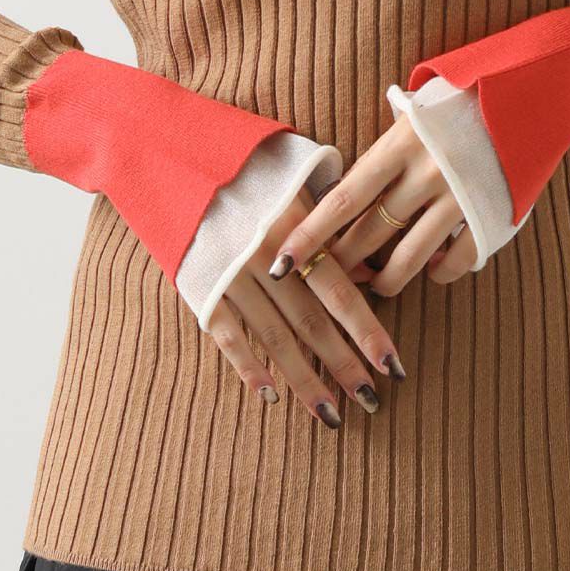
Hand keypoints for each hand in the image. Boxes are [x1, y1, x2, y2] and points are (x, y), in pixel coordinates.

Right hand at [204, 184, 405, 426]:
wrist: (176, 155)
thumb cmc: (248, 164)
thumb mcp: (295, 176)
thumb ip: (331, 218)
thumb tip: (367, 269)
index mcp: (294, 226)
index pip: (340, 292)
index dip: (367, 332)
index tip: (394, 367)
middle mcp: (265, 257)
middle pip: (312, 323)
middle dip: (344, 366)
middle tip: (371, 402)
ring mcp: (230, 275)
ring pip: (274, 339)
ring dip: (304, 381)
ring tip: (331, 415)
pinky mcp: (200, 286)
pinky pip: (228, 336)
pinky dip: (248, 368)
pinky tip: (269, 394)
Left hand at [266, 109, 476, 309]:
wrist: (527, 94)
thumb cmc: (461, 101)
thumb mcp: (416, 116)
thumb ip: (384, 151)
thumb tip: (343, 189)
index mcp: (399, 144)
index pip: (341, 200)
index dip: (309, 234)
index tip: (280, 262)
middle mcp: (425, 173)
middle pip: (368, 233)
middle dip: (342, 261)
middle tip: (325, 276)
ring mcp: (458, 198)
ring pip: (407, 258)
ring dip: (385, 278)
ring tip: (377, 283)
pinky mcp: (488, 217)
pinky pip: (454, 262)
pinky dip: (439, 273)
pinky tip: (432, 270)